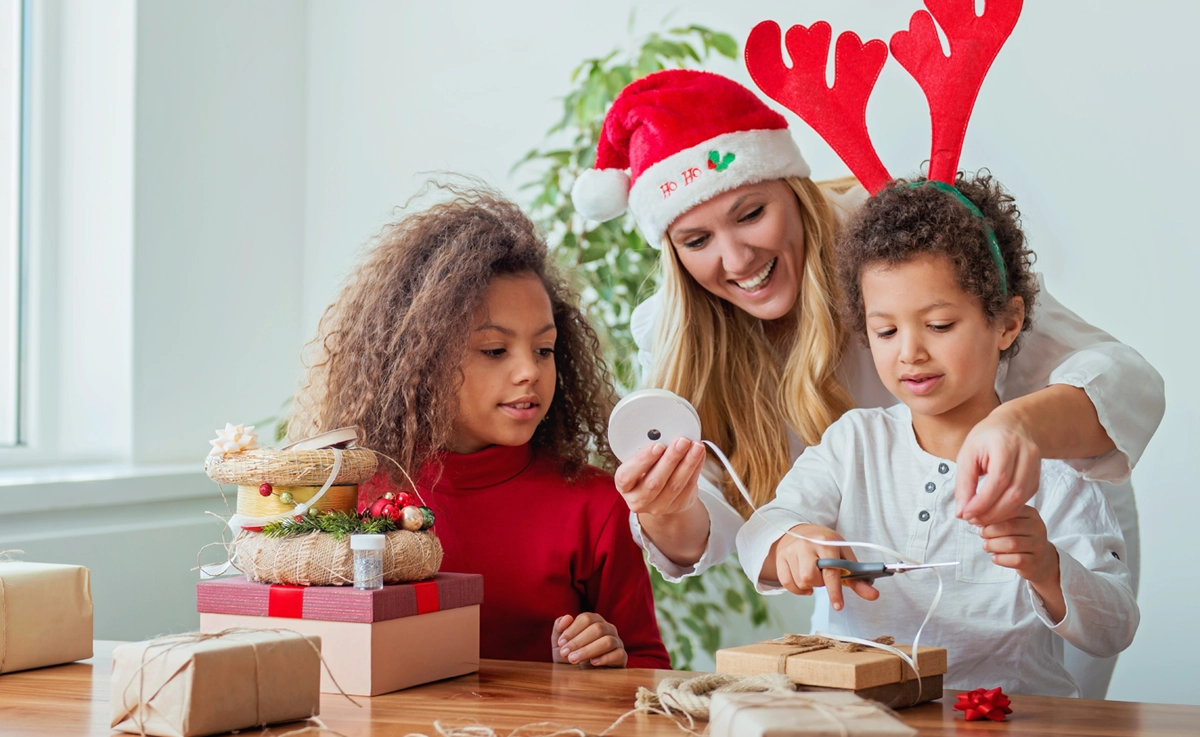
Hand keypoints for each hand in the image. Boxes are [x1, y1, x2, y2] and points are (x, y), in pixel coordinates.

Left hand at [551, 613, 626, 666]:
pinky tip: (592, 663)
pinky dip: (605, 658)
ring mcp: (617, 642)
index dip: (572, 630)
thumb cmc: (570, 654)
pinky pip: (619, 654)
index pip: (586, 618)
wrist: (578, 676)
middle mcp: (608, 628)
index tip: (560, 643)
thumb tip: (567, 617)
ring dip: (588, 650)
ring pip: (608, 641)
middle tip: (565, 654)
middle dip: (578, 642)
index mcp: (594, 621)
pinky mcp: (622, 657)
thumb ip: (559, 627)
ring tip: (573, 659)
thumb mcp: (560, 643)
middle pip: (597, 629)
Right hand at [613, 438, 707, 515]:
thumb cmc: (646, 472)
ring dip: (688, 463)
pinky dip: (696, 468)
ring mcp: (658, 506)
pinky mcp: (677, 506)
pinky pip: (689, 486)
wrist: (659, 495)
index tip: (657, 445)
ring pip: (675, 485)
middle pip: (655, 482)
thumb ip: (647, 451)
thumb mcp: (639, 463)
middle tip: (682, 441)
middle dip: (671, 459)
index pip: (627, 475)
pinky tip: (699, 455)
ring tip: (696, 446)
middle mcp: (639, 500)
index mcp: (624, 486)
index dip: (642, 460)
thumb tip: (665, 434)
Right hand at [769, 524, 878, 610]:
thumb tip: (874, 595)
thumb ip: (858, 579)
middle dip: (820, 584)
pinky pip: (787, 583)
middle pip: (810, 578)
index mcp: (826, 542)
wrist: (802, 532)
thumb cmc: (827, 547)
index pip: (830, 571)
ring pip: (799, 582)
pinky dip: (797, 589)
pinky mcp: (780, 558)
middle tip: (823, 577)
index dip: (835, 591)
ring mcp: (790, 551)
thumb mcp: (844, 557)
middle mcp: (806, 545)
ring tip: (814, 576)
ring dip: (809, 586)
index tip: (838, 606)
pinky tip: (804, 583)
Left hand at [954, 407, 1041, 526]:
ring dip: (1000, 515)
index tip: (966, 513)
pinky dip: (1008, 510)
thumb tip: (961, 512)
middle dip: (992, 512)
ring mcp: (1036, 465)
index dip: (983, 501)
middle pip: (1014, 492)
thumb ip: (964, 483)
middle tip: (972, 520)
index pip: (998, 479)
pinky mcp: (1037, 477)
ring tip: (980, 519)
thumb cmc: (986, 438)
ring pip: (1022, 499)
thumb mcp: (967, 454)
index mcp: (1006, 443)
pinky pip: (1025, 499)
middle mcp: (1026, 454)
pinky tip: (993, 512)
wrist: (1014, 424)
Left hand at [979, 506, 1059, 584]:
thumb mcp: (1012, 523)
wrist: (1040, 560)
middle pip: (1009, 527)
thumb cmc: (1019, 538)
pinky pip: (1015, 560)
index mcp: (1031, 514)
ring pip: (1012, 544)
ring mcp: (1038, 546)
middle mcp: (1038, 528)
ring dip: (993, 545)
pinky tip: (995, 557)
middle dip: (990, 531)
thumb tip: (975, 517)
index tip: (978, 521)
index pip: (1008, 510)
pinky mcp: (1035, 562)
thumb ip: (997, 518)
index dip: (989, 516)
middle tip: (982, 534)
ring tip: (986, 545)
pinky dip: (1000, 558)